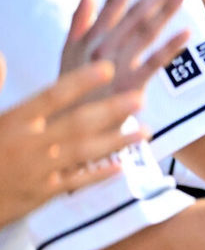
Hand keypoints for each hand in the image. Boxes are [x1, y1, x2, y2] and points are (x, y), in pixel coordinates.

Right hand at [0, 57, 144, 227]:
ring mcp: (38, 171)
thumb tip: (2, 54)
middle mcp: (30, 144)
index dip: (82, 81)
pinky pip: (76, 182)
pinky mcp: (41, 194)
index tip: (108, 68)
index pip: (53, 96)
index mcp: (14, 121)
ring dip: (116, 141)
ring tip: (146, 131)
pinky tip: (122, 165)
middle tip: (140, 98)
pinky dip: (98, 174)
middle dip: (111, 110)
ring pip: (83, 153)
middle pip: (76, 123)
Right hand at [61, 0, 190, 97]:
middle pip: (135, 13)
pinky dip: (171, 47)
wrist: (72, 125)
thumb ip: (80, 18)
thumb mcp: (69, 50)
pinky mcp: (129, 86)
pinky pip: (154, 63)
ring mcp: (117, 65)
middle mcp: (103, 46)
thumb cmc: (74, 86)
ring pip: (146, 32)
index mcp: (90, 35)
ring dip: (166, 10)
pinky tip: (188, 32)